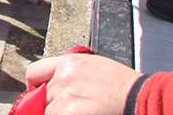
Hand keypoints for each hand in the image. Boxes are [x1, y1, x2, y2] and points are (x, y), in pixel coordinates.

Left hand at [25, 54, 140, 114]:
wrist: (137, 96)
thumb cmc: (121, 83)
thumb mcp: (91, 65)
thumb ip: (68, 73)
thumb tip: (53, 85)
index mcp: (67, 63)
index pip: (34, 72)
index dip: (35, 85)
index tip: (39, 92)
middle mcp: (63, 79)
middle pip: (41, 96)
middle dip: (52, 104)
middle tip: (70, 106)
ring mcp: (66, 98)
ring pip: (47, 111)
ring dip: (57, 113)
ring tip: (79, 110)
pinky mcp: (70, 114)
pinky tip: (80, 114)